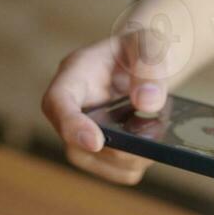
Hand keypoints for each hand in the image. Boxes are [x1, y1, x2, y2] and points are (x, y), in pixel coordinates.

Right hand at [41, 26, 179, 185]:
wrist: (147, 60)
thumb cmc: (142, 47)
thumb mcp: (151, 43)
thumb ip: (150, 66)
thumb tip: (147, 103)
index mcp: (76, 74)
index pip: (57, 102)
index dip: (71, 125)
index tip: (96, 142)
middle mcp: (72, 106)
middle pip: (73, 144)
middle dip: (113, 150)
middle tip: (149, 142)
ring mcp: (82, 130)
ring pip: (93, 161)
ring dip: (128, 159)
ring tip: (155, 134)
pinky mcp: (99, 149)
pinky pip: (114, 170)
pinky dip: (136, 164)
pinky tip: (152, 143)